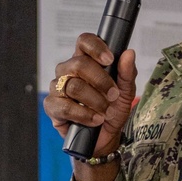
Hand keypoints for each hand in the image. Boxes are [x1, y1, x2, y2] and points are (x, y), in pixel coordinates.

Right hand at [44, 35, 137, 157]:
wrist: (104, 138)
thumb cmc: (111, 110)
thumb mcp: (125, 92)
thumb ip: (127, 73)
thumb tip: (129, 53)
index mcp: (85, 61)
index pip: (84, 42)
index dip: (95, 47)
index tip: (110, 60)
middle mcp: (68, 71)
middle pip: (79, 64)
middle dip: (100, 81)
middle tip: (113, 95)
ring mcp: (58, 88)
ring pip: (73, 86)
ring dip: (95, 101)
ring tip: (106, 111)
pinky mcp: (52, 106)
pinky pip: (65, 107)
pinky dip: (84, 115)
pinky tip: (95, 119)